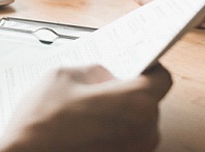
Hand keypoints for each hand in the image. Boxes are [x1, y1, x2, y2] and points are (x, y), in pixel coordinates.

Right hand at [0, 64, 171, 151]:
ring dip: (120, 114)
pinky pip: (124, 141)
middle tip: (104, 84)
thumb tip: (104, 75)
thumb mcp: (63, 76)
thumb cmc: (42, 123)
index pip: (162, 78)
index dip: (149, 67)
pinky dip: (111, 132)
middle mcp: (142, 131)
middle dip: (129, 91)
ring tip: (90, 107)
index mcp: (134, 103)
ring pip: (137, 124)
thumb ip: (92, 71)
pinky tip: (87, 126)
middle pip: (149, 102)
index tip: (138, 63)